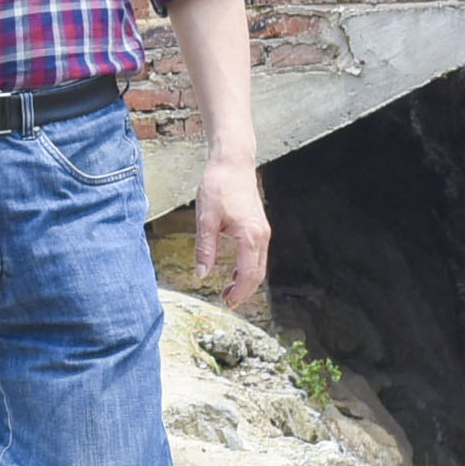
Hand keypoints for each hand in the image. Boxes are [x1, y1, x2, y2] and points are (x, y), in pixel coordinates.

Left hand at [194, 154, 271, 310]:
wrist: (233, 163)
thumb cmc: (218, 186)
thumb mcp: (205, 218)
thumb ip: (205, 249)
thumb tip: (202, 274)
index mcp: (249, 235)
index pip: (249, 274)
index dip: (239, 292)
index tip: (227, 303)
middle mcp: (261, 235)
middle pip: (258, 274)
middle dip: (244, 291)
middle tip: (226, 302)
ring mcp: (262, 231)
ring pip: (260, 265)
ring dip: (247, 281)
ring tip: (228, 291)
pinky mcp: (259, 226)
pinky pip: (258, 255)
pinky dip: (249, 268)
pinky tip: (235, 271)